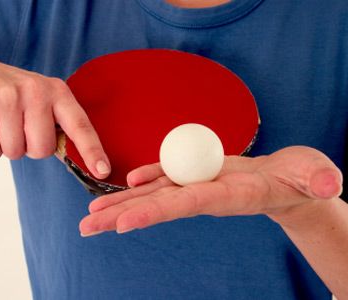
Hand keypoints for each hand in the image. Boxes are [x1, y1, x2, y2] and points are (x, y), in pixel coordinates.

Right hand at [0, 53, 109, 177]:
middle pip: (43, 149)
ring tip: (2, 124)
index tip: (103, 171)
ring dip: (7, 147)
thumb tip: (76, 158)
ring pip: (16, 151)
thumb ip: (58, 123)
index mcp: (58, 92)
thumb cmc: (12, 93)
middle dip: (30, 148)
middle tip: (20, 128)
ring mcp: (9, 96)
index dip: (92, 151)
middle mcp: (37, 91)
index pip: (81, 126)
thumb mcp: (42, 99)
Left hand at [79, 146, 342, 235]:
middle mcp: (205, 195)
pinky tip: (128, 180)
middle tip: (86, 228)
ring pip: (154, 194)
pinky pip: (167, 176)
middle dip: (122, 216)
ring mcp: (199, 185)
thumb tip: (330, 183)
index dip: (156, 213)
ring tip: (92, 213)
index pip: (186, 205)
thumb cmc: (303, 180)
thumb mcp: (316, 175)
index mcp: (227, 196)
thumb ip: (319, 178)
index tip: (123, 226)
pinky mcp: (199, 174)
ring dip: (122, 201)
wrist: (287, 183)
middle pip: (157, 206)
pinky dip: (146, 177)